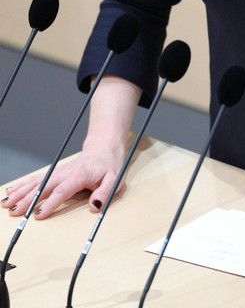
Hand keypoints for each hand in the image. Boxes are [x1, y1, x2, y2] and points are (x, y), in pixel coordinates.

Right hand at [1, 138, 126, 219]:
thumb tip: (95, 206)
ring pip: (37, 182)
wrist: (105, 147)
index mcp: (80, 175)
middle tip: (14, 211)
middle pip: (44, 186)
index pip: (63, 190)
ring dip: (21, 192)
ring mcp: (59, 171)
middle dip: (27, 199)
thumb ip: (105, 193)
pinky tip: (10, 192)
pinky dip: (22, 185)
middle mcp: (66, 172)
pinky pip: (36, 179)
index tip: (39, 214)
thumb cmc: (110, 165)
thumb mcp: (115, 180)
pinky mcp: (55, 173)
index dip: (51, 202)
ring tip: (7, 204)